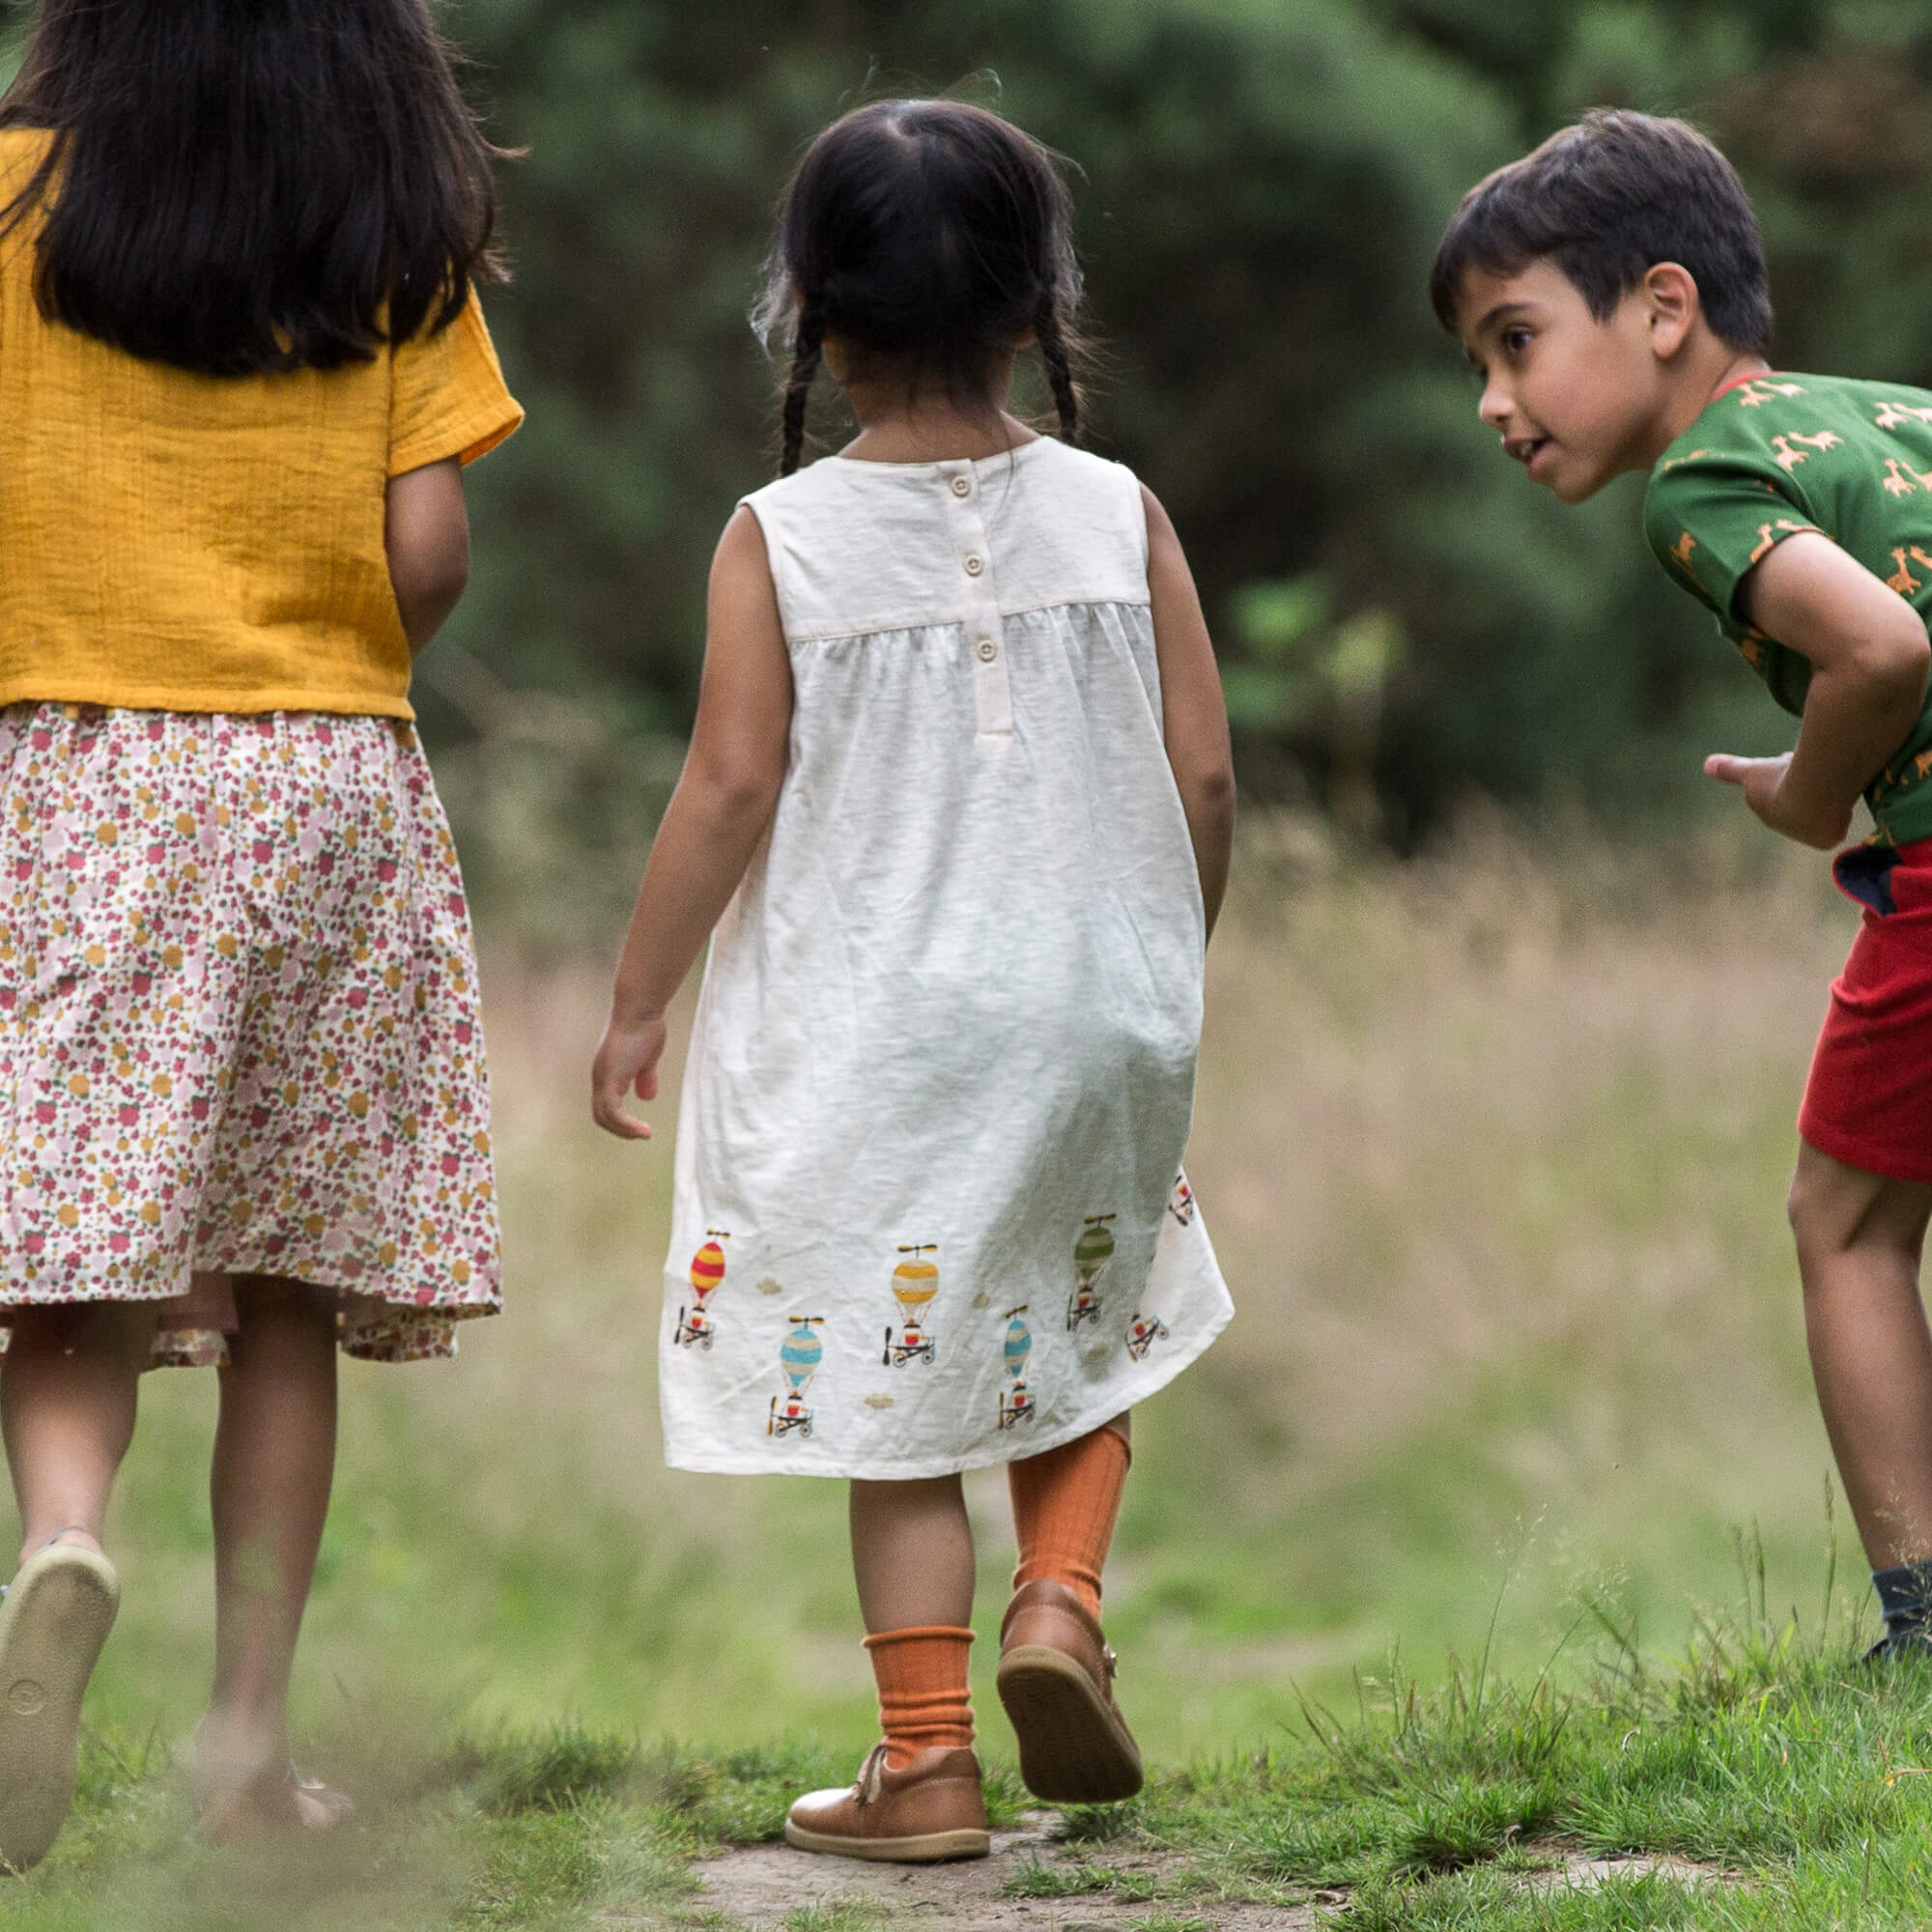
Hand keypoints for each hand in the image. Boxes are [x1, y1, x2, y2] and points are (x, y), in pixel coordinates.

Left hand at [591, 1010, 667, 1140]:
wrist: (640, 1008)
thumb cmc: (646, 1026)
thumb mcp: (648, 1057)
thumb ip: (645, 1076)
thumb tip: (647, 1096)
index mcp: (608, 1072)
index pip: (605, 1105)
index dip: (621, 1120)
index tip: (641, 1126)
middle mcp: (600, 1076)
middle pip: (600, 1115)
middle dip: (621, 1129)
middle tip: (642, 1134)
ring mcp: (602, 1077)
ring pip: (604, 1116)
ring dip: (624, 1130)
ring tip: (645, 1134)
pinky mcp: (610, 1078)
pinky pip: (613, 1111)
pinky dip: (626, 1125)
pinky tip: (643, 1129)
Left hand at [1703, 751, 1851, 848]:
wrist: (1810, 800)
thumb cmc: (1778, 783)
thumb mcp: (1752, 771)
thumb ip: (1730, 769)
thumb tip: (1706, 765)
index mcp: (1767, 812)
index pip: (1776, 790)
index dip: (1782, 773)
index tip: (1787, 757)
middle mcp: (1784, 827)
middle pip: (1797, 800)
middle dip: (1802, 784)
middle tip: (1811, 765)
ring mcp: (1804, 835)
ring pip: (1817, 809)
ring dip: (1822, 793)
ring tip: (1830, 777)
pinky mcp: (1827, 839)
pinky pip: (1836, 819)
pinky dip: (1838, 806)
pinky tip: (1843, 795)